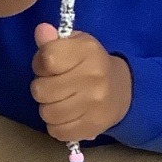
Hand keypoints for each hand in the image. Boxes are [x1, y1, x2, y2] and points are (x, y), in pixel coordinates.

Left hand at [30, 24, 132, 143]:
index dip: (40, 64)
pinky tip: (66, 115)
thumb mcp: (74, 44)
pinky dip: (56, 125)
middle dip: (42, 88)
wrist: (122, 89)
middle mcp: (93, 77)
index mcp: (88, 51)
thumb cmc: (90, 63)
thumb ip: (53, 40)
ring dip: (48, 108)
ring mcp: (94, 104)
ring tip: (59, 100)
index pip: (48, 59)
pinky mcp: (93, 127)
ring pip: (47, 112)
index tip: (47, 66)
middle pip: (41, 90)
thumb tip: (41, 30)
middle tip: (53, 85)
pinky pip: (57, 131)